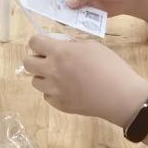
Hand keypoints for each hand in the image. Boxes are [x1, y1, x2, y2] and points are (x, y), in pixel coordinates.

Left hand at [22, 34, 147, 126]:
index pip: (33, 42)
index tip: (45, 44)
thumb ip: (71, 45)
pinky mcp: (59, 105)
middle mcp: (51, 71)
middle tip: (49, 60)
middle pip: (27, 63)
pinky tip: (67, 89)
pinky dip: (53, 91)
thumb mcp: (91, 46)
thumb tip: (60, 47)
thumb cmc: (110, 66)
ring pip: (35, 81)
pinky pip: (47, 95)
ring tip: (59, 76)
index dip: (38, 42)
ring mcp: (54, 90)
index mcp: (59, 52)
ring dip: (43, 76)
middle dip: (35, 59)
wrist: (120, 96)